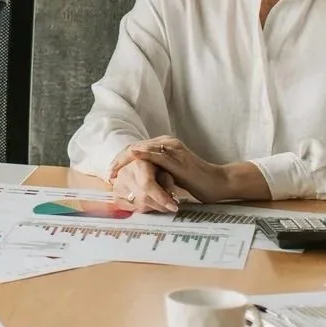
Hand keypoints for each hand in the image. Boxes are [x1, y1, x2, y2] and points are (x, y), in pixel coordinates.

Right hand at [108, 156, 180, 213]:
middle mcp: (125, 174)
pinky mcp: (116, 195)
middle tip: (170, 207)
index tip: (173, 207)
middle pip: (143, 198)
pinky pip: (131, 209)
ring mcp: (118, 185)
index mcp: (138, 165)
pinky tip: (148, 203)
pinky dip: (143, 209)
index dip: (161, 198)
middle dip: (160, 205)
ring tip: (158, 201)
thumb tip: (170, 197)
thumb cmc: (153, 168)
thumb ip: (168, 182)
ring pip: (138, 205)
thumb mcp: (163, 170)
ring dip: (153, 207)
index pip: (148, 185)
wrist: (134, 167)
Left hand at [118, 136, 239, 203]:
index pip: (136, 149)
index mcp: (164, 145)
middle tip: (108, 173)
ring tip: (114, 169)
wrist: (217, 183)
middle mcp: (167, 143)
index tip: (110, 171)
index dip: (121, 159)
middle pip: (135, 148)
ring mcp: (173, 149)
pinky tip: (133, 155)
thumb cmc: (194, 181)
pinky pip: (158, 154)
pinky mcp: (178, 159)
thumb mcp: (169, 174)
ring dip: (126, 159)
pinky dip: (144, 154)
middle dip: (119, 160)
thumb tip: (138, 178)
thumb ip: (156, 170)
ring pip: (143, 150)